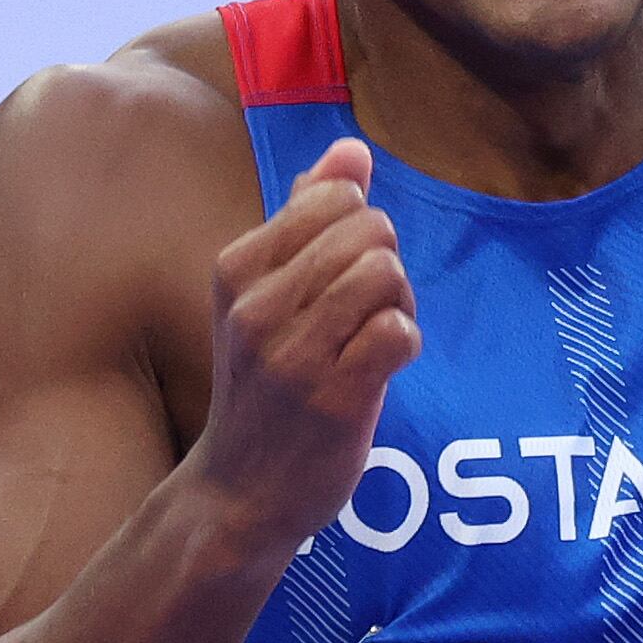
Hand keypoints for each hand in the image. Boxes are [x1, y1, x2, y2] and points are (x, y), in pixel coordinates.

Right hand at [189, 139, 420, 550]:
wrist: (238, 494)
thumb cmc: (263, 387)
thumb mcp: (264, 296)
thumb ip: (307, 218)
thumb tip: (352, 149)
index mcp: (236, 268)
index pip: (335, 197)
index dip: (361, 230)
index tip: (342, 277)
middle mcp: (257, 306)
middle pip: (370, 230)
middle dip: (386, 266)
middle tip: (365, 315)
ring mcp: (293, 354)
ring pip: (386, 274)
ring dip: (398, 305)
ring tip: (373, 340)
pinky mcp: (334, 397)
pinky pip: (399, 331)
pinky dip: (405, 344)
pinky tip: (382, 370)